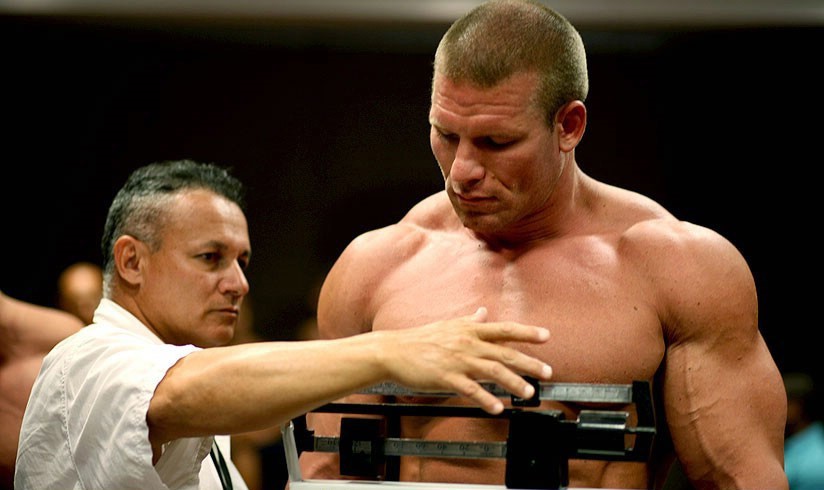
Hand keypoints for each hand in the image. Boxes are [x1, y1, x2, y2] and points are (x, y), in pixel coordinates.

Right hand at [377, 307, 551, 413]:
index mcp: (469, 329)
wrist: (393, 350)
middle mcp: (467, 342)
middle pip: (504, 351)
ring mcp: (457, 360)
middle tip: (548, 372)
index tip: (546, 336)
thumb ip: (470, 321)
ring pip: (491, 370)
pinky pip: (470, 389)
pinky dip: (485, 398)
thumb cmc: (421, 339)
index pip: (503, 329)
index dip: (526, 332)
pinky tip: (497, 407)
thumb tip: (483, 312)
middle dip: (529, 362)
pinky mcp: (445, 377)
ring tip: (529, 392)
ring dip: (513, 382)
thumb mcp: (448, 325)